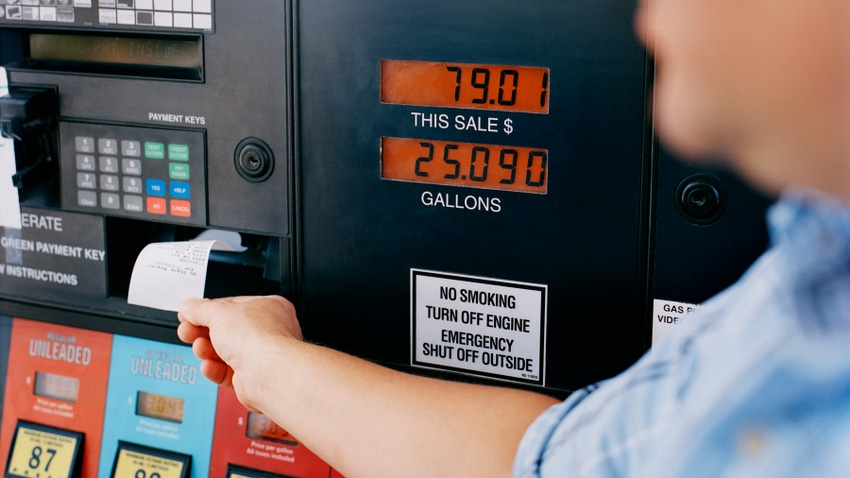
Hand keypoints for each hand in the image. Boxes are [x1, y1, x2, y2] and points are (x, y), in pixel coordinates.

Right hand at [177, 295, 301, 411]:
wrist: (268, 373)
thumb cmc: (259, 338)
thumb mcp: (219, 313)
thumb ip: (200, 309)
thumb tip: (188, 306)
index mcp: (267, 307)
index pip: (233, 305)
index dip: (209, 309)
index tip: (190, 313)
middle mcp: (267, 331)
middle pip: (227, 330)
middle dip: (203, 331)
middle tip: (186, 331)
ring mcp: (261, 355)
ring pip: (226, 352)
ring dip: (208, 350)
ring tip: (198, 347)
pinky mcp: (252, 378)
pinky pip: (228, 372)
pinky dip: (215, 369)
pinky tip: (208, 366)